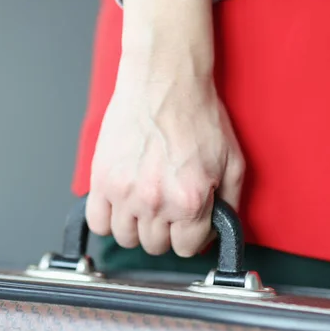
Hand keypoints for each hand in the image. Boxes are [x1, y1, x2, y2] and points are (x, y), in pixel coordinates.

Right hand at [85, 0, 244, 256]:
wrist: (165, 82)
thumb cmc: (198, 116)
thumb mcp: (232, 162)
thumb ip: (230, 204)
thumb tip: (221, 230)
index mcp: (190, 200)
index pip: (187, 248)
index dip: (192, 237)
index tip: (190, 226)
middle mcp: (155, 201)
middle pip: (156, 246)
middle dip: (167, 233)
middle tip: (170, 211)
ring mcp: (124, 192)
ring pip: (127, 239)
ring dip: (138, 228)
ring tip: (147, 207)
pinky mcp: (102, 179)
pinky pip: (97, 222)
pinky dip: (109, 220)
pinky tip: (122, 205)